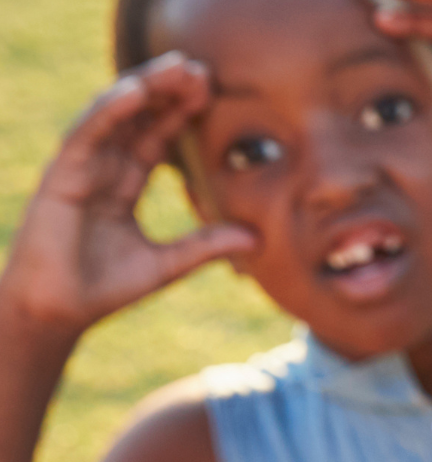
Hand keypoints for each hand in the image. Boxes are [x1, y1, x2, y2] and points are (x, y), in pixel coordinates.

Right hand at [0, 55, 254, 335]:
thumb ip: (205, 246)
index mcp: (124, 183)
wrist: (61, 310)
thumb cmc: (106, 287)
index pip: (157, 138)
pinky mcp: (62, 174)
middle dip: (168, 91)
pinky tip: (136, 92)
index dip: (181, 114)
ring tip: (175, 68)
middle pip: (138, 119)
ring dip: (145, 89)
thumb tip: (256, 239)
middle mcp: (102, 167)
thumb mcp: (167, 264)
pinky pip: (88, 134)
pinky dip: (111, 111)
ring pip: (115, 116)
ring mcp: (81, 167)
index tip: (212, 92)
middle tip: (201, 68)